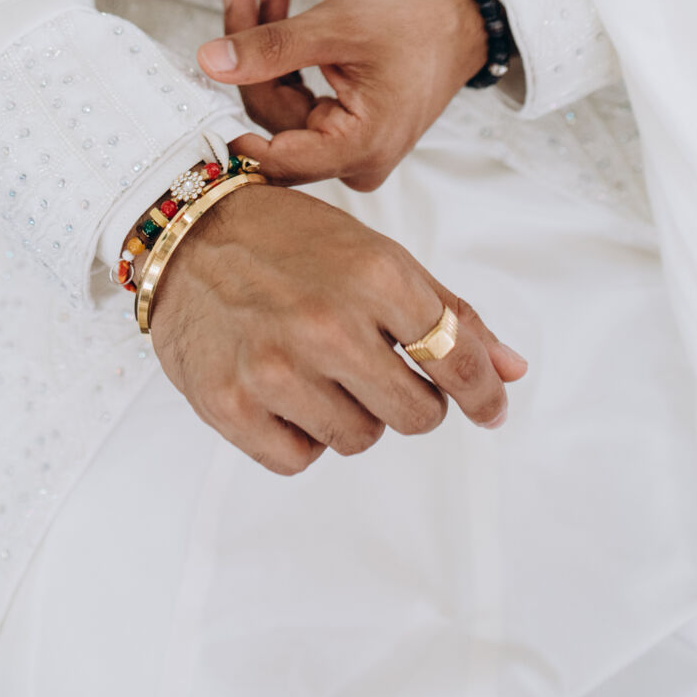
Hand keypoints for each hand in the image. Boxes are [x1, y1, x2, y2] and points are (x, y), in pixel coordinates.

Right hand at [149, 180, 527, 474]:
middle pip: (416, 415)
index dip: (483, 393)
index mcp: (374, 275)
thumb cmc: (286, 241)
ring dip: (350, 415)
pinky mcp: (232, 404)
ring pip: (359, 439)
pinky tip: (283, 391)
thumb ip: (447, 312)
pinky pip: (300, 460)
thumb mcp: (374, 254)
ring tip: (318, 369)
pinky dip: (300, 436)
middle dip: (409, 400)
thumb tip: (512, 371)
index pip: (456, 359)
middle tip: (377, 370)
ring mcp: (276, 368)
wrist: (184, 236)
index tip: (489, 408)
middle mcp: (327, 323)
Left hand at [196, 0, 488, 190]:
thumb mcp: (337, 26)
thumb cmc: (418, 20)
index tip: (197, 77)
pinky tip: (279, 5)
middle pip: (274, 119)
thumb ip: (272, 48)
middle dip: (251, 54)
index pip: (273, 157)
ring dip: (267, 45)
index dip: (228, 122)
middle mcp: (354, 158)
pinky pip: (301, 95)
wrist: (465, 12)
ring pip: (284, 102)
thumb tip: (209, 62)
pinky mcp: (348, 124)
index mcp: (357, 148)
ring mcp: (351, 143)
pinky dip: (288, 54)